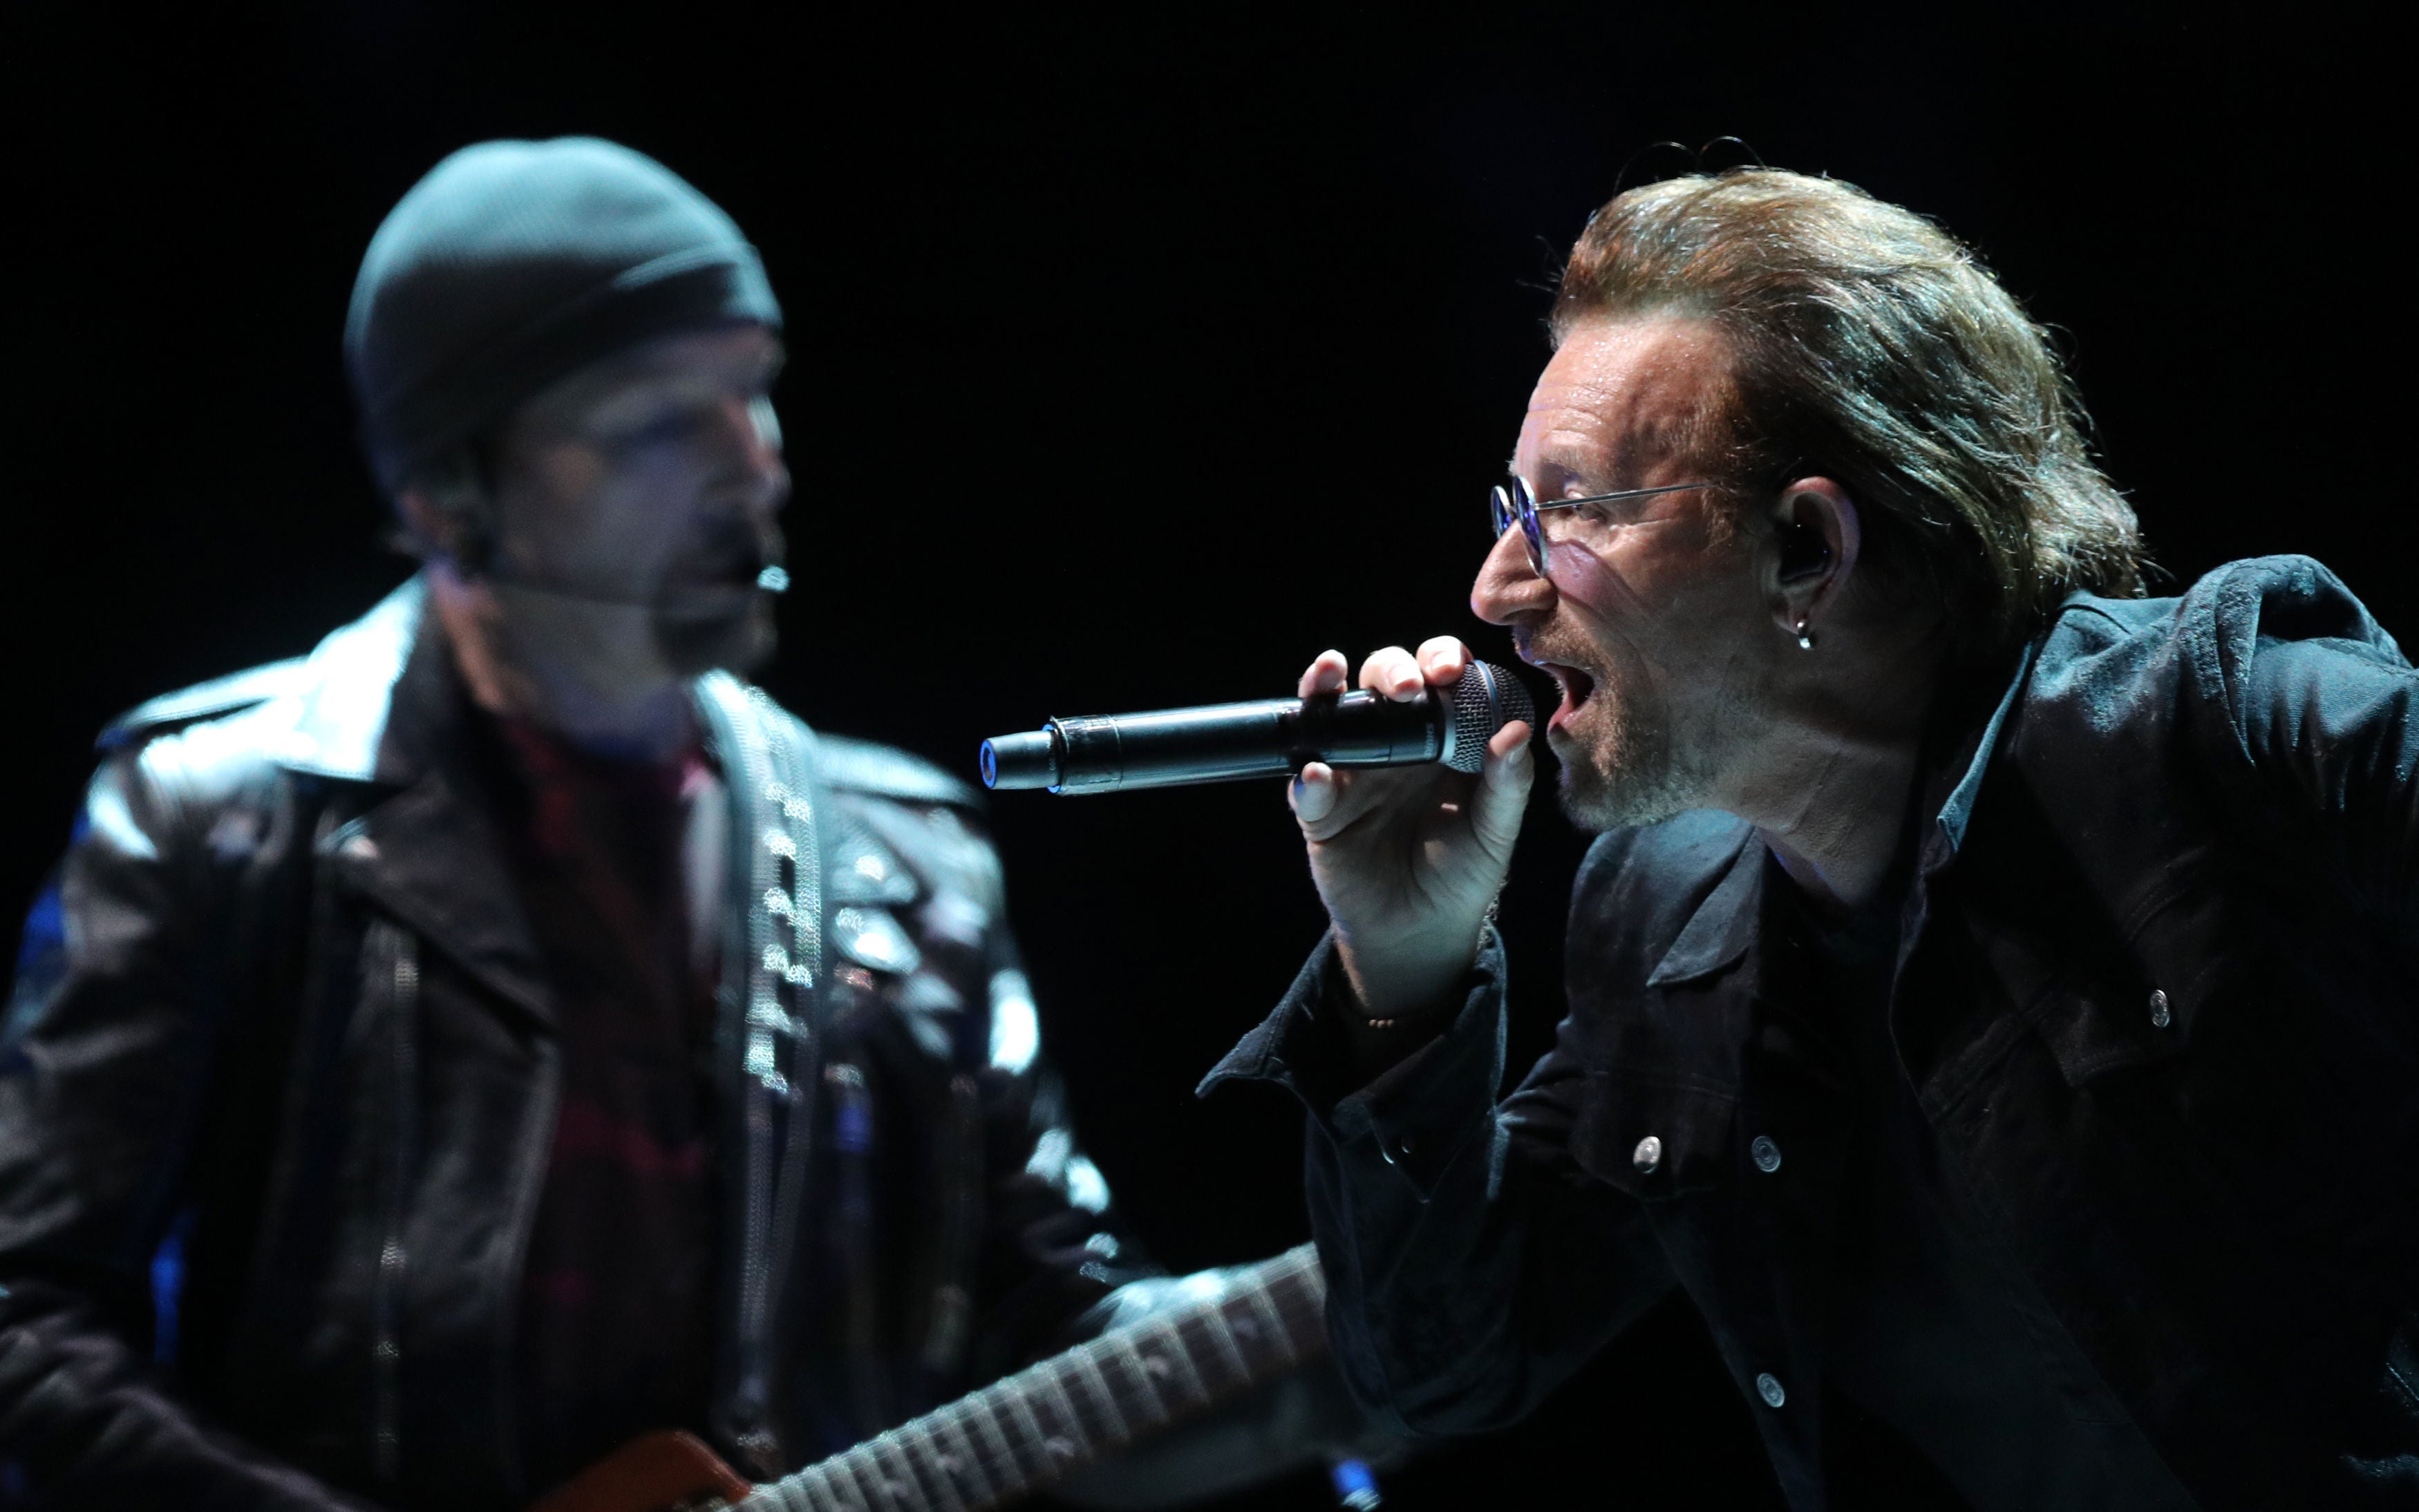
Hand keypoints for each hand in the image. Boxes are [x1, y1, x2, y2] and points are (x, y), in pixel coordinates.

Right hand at [1288, 637, 1532, 1020]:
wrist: (1420, 931)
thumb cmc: (1464, 873)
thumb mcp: (1496, 831)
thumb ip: (1508, 784)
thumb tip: (1517, 730)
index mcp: (1444, 735)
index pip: (1441, 677)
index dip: (1444, 659)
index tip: (1454, 671)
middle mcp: (1396, 741)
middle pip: (1384, 678)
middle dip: (1393, 669)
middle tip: (1410, 688)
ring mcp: (1353, 770)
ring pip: (1332, 711)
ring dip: (1326, 686)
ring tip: (1329, 676)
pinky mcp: (1320, 808)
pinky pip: (1305, 785)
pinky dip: (1307, 777)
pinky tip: (1317, 777)